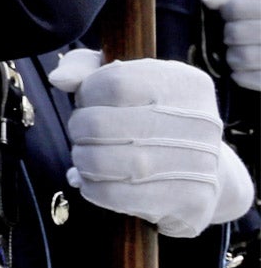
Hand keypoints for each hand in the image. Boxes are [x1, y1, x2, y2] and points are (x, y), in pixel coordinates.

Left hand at [49, 49, 252, 234]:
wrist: (208, 172)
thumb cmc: (150, 115)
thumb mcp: (122, 77)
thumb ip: (84, 66)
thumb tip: (59, 79)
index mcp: (184, 83)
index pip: (114, 82)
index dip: (87, 94)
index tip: (90, 102)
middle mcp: (200, 121)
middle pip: (99, 124)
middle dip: (78, 129)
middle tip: (84, 134)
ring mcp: (199, 164)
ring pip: (101, 161)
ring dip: (82, 160)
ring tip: (88, 157)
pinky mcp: (189, 201)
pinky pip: (113, 195)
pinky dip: (92, 188)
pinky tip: (99, 181)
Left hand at [203, 0, 260, 92]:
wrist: (259, 25)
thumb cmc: (252, 5)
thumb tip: (209, 2)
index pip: (235, 7)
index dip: (228, 11)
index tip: (231, 13)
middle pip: (236, 34)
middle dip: (229, 34)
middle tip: (234, 35)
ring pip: (243, 57)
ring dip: (233, 56)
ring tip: (239, 50)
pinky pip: (254, 79)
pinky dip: (242, 75)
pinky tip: (245, 67)